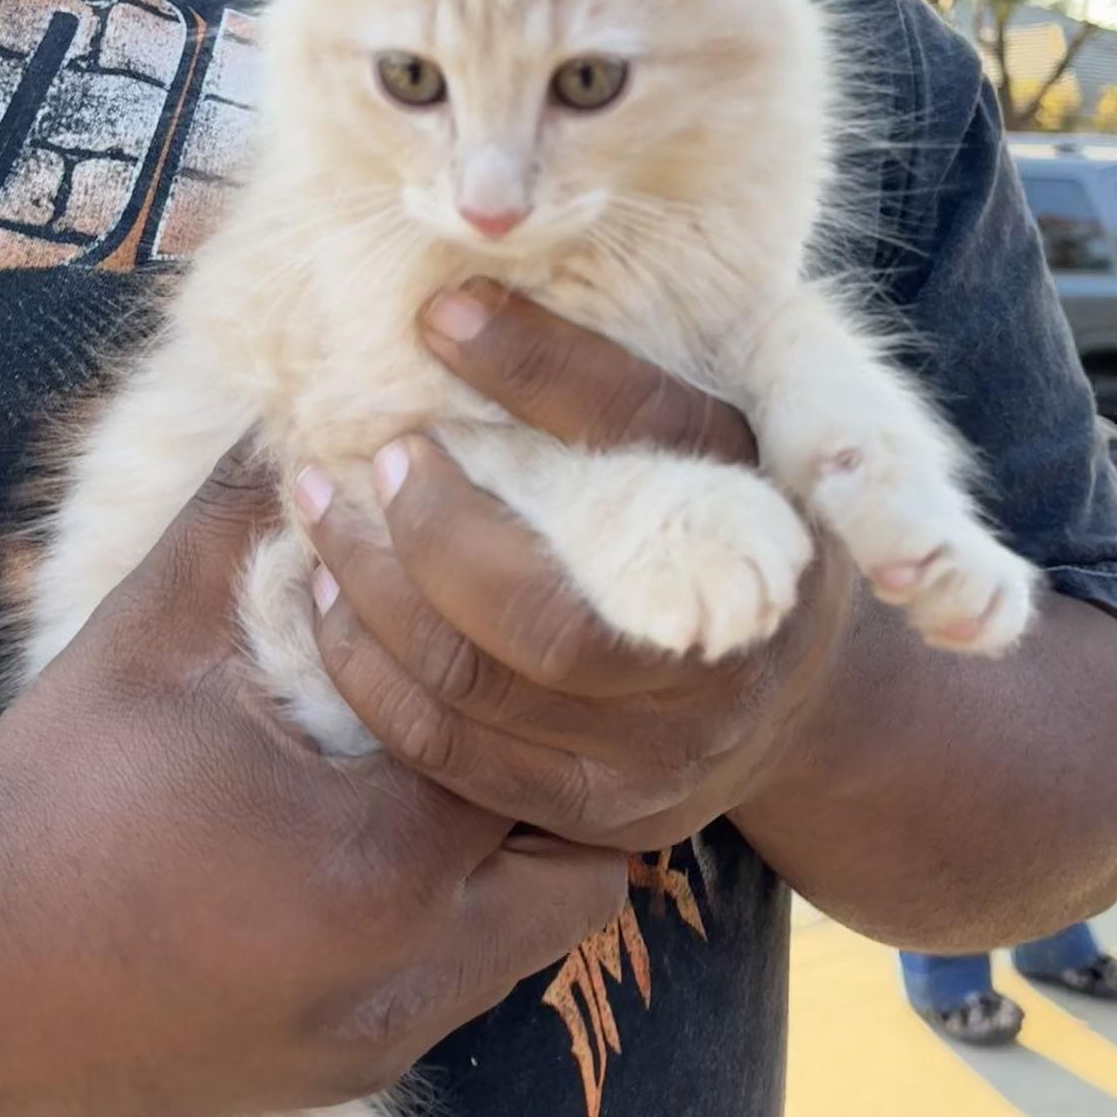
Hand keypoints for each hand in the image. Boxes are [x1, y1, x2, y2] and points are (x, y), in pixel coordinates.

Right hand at [0, 446, 622, 1116]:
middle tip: (509, 687)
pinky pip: (462, 984)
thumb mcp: (155, 628)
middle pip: (581, 868)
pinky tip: (388, 836)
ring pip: (533, 940)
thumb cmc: (57, 787)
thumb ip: (249, 511)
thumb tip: (309, 407)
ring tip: (452, 756)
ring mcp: (379, 1037)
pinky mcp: (344, 1069)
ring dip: (515, 847)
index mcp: (375, 861)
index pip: (531, 740)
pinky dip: (460, 912)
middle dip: (563, 769)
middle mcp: (404, 974)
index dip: (521, 659)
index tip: (497, 602)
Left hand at [299, 284, 853, 852]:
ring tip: (322, 514)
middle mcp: (714, 669)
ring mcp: (647, 764)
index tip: (438, 316)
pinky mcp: (583, 813)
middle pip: (535, 616)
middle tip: (373, 455)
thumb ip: (607, 387)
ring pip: (467, 691)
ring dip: (368, 594)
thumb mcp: (717, 441)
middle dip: (426, 527)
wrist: (795, 695)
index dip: (534, 372)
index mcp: (758, 537)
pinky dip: (368, 673)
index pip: (638, 436)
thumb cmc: (738, 528)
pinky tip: (332, 605)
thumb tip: (452, 303)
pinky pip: (444, 755)